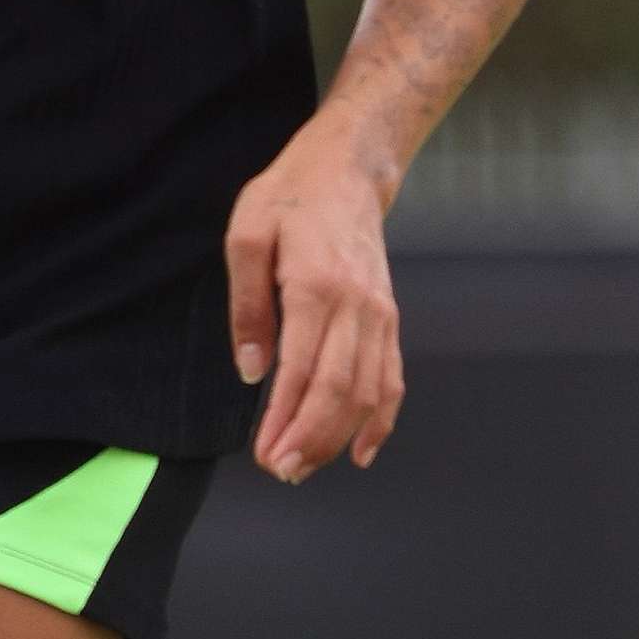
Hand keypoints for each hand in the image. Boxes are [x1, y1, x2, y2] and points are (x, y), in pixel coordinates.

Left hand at [224, 113, 404, 483]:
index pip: (304, 371)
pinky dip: (381, 420)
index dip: (285, 421)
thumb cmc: (291, 196)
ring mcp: (379, 314)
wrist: (348, 167)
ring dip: (339, 438)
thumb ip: (247, 305)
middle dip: (311, 441)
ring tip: (307, 467)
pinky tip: (360, 451)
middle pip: (340, 392)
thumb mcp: (247, 234)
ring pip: (368, 393)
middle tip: (281, 471)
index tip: (266, 454)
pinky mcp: (389, 317)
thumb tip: (252, 371)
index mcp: (317, 286)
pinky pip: (391, 378)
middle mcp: (356, 306)